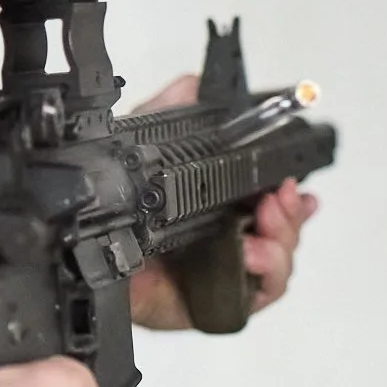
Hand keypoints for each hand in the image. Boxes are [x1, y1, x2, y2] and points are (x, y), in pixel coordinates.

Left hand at [125, 74, 321, 331]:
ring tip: (266, 227)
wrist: (92, 265)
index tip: (294, 181)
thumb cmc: (121, 216)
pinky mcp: (218, 303)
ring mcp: (229, 275)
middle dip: (292, 215)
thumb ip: (167, 114)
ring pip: (280, 262)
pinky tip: (252, 256)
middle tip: (281, 198)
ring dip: (283, 242)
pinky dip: (265, 274)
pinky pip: (258, 295)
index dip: (292, 196)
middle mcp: (232, 243)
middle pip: (285, 233)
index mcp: (223, 211)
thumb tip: (191, 84)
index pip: (273, 204)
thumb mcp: (141, 152)